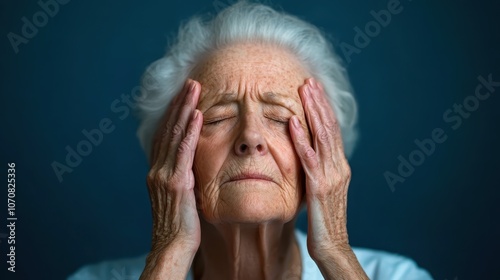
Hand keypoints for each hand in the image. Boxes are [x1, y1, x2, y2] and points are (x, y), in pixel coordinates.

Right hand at [146, 79, 202, 253]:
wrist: (173, 247)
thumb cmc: (181, 226)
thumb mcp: (179, 197)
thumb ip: (183, 176)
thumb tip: (192, 165)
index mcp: (158, 171)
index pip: (165, 135)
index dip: (173, 113)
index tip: (184, 96)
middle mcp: (157, 169)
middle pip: (167, 129)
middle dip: (179, 104)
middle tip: (190, 82)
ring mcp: (164, 175)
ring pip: (174, 134)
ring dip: (184, 108)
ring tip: (194, 88)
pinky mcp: (175, 182)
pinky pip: (184, 151)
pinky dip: (189, 130)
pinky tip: (197, 114)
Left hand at [289, 78, 367, 278]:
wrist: (332, 245)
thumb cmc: (324, 220)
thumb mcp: (322, 189)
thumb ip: (318, 170)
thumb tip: (307, 154)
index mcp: (339, 166)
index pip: (332, 131)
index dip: (323, 109)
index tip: (314, 89)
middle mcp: (339, 166)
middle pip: (329, 127)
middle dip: (319, 102)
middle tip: (309, 81)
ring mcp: (331, 176)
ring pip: (322, 137)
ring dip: (312, 112)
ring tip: (304, 91)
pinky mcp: (320, 187)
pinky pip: (309, 159)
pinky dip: (301, 139)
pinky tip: (293, 122)